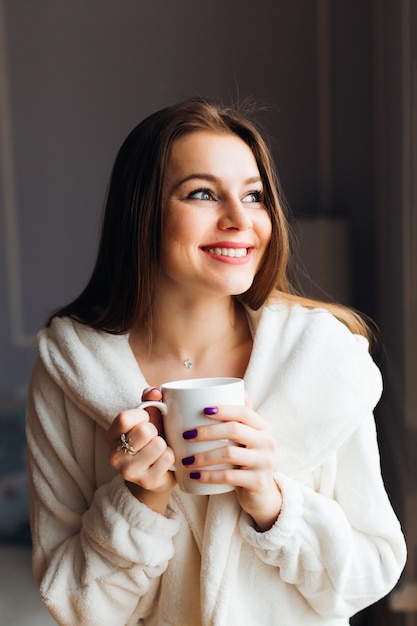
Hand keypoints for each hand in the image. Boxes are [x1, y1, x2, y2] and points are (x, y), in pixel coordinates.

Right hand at [106, 387, 175, 513]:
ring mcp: (128, 471)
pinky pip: (167, 458)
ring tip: (159, 451)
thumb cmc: (152, 439)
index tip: (146, 420)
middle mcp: (114, 455)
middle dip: (155, 431)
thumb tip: (156, 392)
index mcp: (111, 436)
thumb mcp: (148, 416)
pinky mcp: (146, 482)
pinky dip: (171, 457)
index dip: (142, 415)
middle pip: (145, 431)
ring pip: (158, 444)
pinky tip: (164, 462)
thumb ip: (150, 398)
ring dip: (164, 445)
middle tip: (153, 438)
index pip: (124, 418)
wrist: (158, 473)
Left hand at [182, 400, 281, 530]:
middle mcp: (267, 441)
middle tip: (186, 435)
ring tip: (186, 460)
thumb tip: (227, 388)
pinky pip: (229, 476)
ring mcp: (265, 462)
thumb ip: (239, 416)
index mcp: (262, 426)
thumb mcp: (247, 437)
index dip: (223, 409)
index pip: (243, 412)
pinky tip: (194, 476)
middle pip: (234, 430)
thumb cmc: (246, 459)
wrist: (261, 493)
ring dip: (203, 456)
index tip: (202, 410)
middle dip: (207, 431)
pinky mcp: (258, 481)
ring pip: (229, 453)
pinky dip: (209, 476)